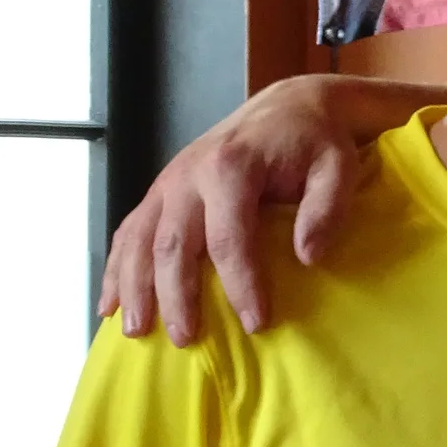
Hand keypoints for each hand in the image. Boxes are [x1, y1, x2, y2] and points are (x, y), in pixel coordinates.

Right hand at [99, 75, 368, 344]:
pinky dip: (116, 268)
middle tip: (188, 340)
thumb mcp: (337, 168)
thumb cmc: (317, 143)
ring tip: (137, 331)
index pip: (230, 238)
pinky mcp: (161, 189)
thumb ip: (327, 209)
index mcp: (232, 167)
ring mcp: (168, 181)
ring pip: (140, 240)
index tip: (256, 324)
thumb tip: (308, 257)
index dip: (241, 285)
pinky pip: (129, 231)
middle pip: (173, 244)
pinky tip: (109, 304)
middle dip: (177, 296)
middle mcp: (189, 174)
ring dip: (135, 288)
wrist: (289, 106)